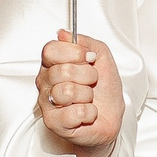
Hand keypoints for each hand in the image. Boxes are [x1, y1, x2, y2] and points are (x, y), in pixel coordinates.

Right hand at [37, 31, 122, 156]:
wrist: (110, 118)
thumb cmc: (104, 91)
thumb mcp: (102, 57)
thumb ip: (86, 42)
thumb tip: (64, 34)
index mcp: (53, 64)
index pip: (51, 50)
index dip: (74, 53)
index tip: (89, 59)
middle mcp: (46, 82)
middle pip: (62, 70)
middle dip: (87, 76)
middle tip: (91, 83)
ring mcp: (47, 103)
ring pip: (67, 91)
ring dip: (87, 95)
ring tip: (87, 99)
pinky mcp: (54, 122)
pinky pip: (74, 112)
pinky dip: (89, 113)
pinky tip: (86, 113)